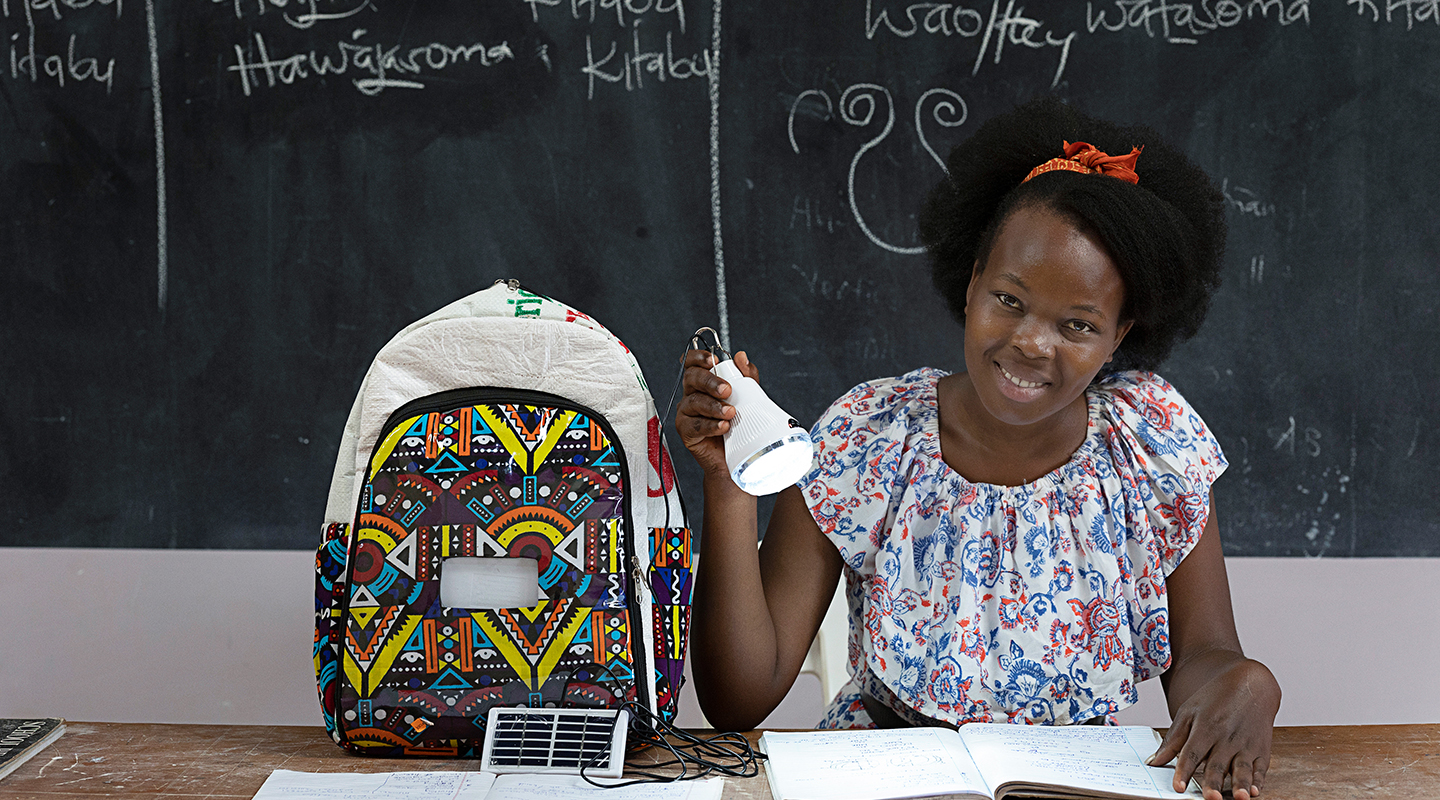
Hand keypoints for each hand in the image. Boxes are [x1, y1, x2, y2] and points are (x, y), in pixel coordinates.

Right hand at [674, 349, 759, 478]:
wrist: (733, 459)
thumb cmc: (736, 427)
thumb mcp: (747, 398)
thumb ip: (746, 377)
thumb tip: (742, 358)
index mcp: (702, 384)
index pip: (693, 363)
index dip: (698, 358)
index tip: (712, 360)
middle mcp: (692, 396)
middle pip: (692, 378)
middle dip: (710, 382)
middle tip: (727, 390)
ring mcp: (686, 413)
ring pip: (693, 402)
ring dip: (714, 406)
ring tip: (730, 414)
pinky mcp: (685, 432)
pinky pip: (694, 425)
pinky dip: (710, 425)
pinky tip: (723, 427)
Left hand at [1150, 657, 1280, 799]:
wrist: (1251, 684)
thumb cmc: (1215, 700)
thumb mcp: (1189, 712)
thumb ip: (1173, 739)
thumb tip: (1154, 762)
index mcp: (1206, 727)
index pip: (1192, 753)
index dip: (1185, 771)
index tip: (1178, 787)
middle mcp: (1227, 737)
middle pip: (1217, 764)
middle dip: (1213, 782)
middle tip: (1209, 798)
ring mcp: (1246, 744)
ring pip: (1242, 768)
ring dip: (1240, 784)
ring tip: (1238, 798)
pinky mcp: (1262, 749)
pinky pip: (1261, 768)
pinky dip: (1258, 780)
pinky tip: (1255, 791)